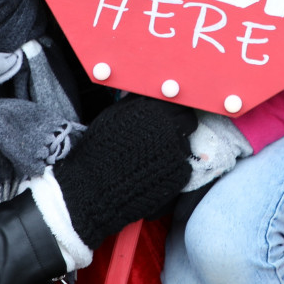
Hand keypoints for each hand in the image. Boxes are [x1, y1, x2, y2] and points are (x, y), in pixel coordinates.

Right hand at [54, 95, 195, 248]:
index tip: (167, 118)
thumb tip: (150, 94)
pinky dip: (171, 169)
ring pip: (184, 145)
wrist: (95, 189)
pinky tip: (152, 174)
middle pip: (188, 122)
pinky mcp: (180, 175)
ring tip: (150, 160)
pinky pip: (182, 167)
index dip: (173, 111)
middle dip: (178, 128)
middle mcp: (169, 129)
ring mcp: (177, 152)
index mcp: (154, 111)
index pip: (179, 104)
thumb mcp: (113, 117)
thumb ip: (136, 104)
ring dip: (173, 149)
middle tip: (161, 139)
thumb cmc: (99, 151)